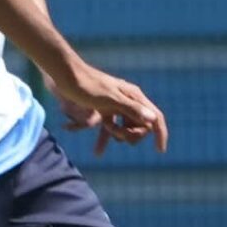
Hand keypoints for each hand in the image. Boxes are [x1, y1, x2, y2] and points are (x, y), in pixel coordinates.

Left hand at [50, 61, 166, 155]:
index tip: (160, 151)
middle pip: (140, 126)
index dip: (160, 134)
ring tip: (100, 145)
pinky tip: (96, 152)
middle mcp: (128, 100)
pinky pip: (109, 127)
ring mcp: (115, 105)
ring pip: (124, 128)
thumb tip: (152, 119)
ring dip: (115, 137)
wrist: (65, 74)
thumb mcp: (109, 99)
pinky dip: (103, 138)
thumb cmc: (87, 85)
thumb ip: (131, 108)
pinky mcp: (102, 108)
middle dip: (129, 135)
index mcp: (134, 96)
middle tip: (112, 131)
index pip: (156, 117)